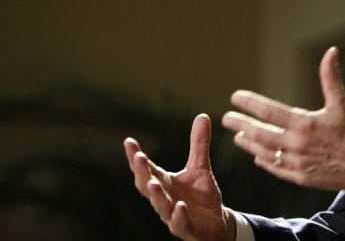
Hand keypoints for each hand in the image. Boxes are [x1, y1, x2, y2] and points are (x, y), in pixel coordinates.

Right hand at [124, 114, 236, 240]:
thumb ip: (199, 144)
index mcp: (164, 182)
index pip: (147, 168)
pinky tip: (180, 206)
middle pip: (147, 185)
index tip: (129, 141)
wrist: (216, 222)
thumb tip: (202, 115)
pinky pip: (179, 223)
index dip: (136, 157)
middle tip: (139, 158)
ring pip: (160, 205)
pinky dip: (178, 215)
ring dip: (156, 195)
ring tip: (153, 183)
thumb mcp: (200, 167)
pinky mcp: (186, 228)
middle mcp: (164, 198)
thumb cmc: (201, 196)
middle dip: (142, 173)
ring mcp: (172, 214)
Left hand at [222, 47, 344, 191]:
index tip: (235, 97)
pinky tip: (258, 157)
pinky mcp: (301, 177)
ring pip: (264, 152)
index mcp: (304, 124)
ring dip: (248, 144)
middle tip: (226, 118)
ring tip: (237, 136)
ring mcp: (297, 163)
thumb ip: (330, 77)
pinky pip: (276, 169)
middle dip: (240, 124)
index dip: (249, 103)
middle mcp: (297, 144)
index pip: (268, 111)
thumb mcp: (341, 103)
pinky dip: (264, 162)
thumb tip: (330, 51)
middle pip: (259, 133)